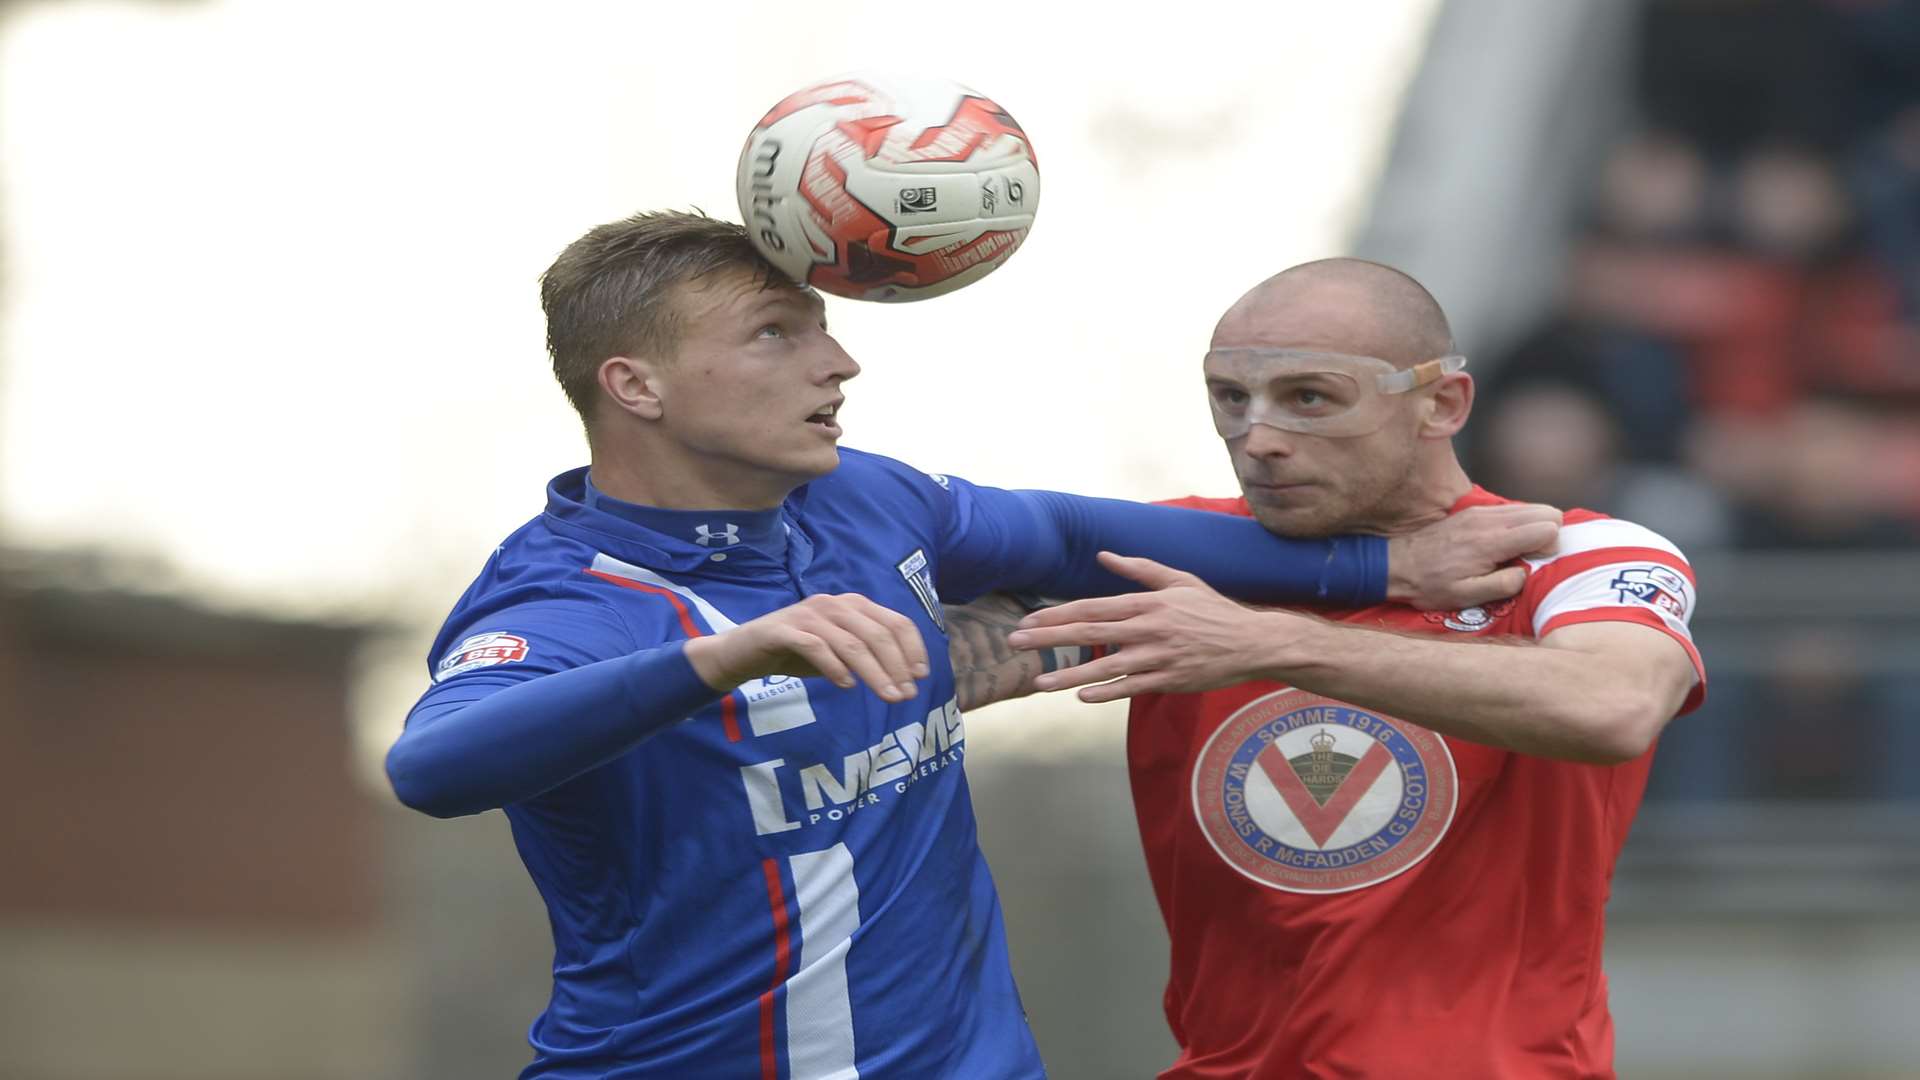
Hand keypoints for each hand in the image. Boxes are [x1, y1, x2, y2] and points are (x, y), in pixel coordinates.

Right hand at [684, 594, 930, 702]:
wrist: (744, 651)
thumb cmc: (798, 652)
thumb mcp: (839, 651)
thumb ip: (867, 656)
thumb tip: (905, 679)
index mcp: (853, 605)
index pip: (895, 622)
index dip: (912, 649)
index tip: (921, 677)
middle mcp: (833, 603)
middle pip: (876, 634)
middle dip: (896, 666)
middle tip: (905, 696)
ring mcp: (808, 614)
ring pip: (851, 643)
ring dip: (874, 673)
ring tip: (887, 697)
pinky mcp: (783, 630)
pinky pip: (816, 646)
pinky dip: (834, 667)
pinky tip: (845, 686)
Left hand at [1005, 551, 1306, 703]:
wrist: (1252, 641)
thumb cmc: (1213, 609)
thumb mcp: (1179, 580)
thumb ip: (1139, 568)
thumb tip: (1104, 554)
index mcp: (1147, 602)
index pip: (1092, 607)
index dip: (1057, 614)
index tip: (1028, 619)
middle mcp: (1148, 628)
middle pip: (1089, 633)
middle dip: (1049, 638)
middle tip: (1016, 642)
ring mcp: (1158, 657)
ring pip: (1106, 666)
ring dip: (1069, 676)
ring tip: (1039, 683)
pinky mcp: (1169, 680)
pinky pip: (1131, 688)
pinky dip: (1107, 692)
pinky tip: (1081, 697)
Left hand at [1387, 503, 1559, 610]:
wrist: (1398, 564)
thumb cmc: (1431, 585)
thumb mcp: (1466, 596)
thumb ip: (1502, 585)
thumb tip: (1526, 573)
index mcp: (1491, 542)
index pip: (1546, 528)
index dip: (1550, 547)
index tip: (1535, 563)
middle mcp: (1489, 520)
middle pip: (1546, 511)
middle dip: (1550, 533)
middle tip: (1533, 556)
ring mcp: (1481, 511)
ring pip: (1530, 507)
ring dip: (1535, 527)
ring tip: (1520, 551)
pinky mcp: (1474, 511)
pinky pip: (1512, 509)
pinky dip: (1519, 522)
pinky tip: (1506, 542)